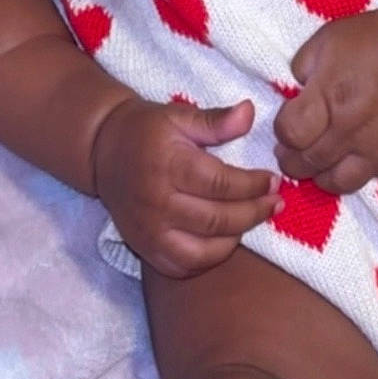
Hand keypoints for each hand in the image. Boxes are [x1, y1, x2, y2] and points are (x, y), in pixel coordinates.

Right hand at [91, 97, 280, 278]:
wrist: (103, 151)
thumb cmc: (147, 130)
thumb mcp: (179, 116)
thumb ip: (216, 120)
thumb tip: (250, 112)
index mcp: (167, 166)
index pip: (221, 184)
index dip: (253, 185)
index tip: (273, 180)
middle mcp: (156, 203)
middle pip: (217, 220)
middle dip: (254, 212)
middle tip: (274, 202)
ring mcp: (149, 231)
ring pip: (204, 251)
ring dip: (236, 237)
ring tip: (253, 218)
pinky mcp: (144, 248)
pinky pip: (183, 266)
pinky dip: (210, 258)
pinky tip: (225, 238)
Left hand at [273, 11, 377, 194]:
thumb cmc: (376, 39)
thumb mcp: (326, 40)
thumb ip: (301, 70)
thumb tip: (296, 97)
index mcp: (329, 97)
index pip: (290, 135)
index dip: (282, 131)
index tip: (288, 122)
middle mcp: (351, 130)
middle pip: (307, 164)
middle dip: (293, 159)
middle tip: (292, 151)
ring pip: (336, 184)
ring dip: (321, 175)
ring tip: (320, 161)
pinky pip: (369, 179)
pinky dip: (355, 171)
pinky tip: (352, 155)